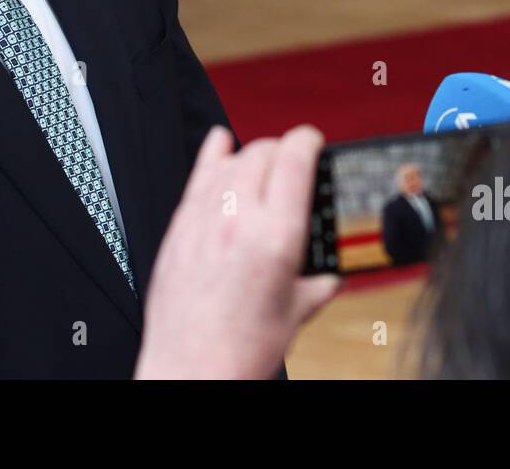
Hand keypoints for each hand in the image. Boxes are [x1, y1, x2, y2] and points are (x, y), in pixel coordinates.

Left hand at [134, 124, 340, 378]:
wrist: (190, 369)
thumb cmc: (241, 349)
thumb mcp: (296, 314)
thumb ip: (318, 286)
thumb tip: (330, 277)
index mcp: (277, 236)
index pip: (295, 159)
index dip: (309, 139)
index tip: (314, 140)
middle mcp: (239, 218)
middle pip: (263, 151)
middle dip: (283, 149)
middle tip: (294, 161)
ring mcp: (204, 220)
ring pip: (231, 159)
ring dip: (252, 153)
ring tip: (263, 163)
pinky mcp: (179, 228)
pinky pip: (198, 175)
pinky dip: (213, 155)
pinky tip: (219, 146)